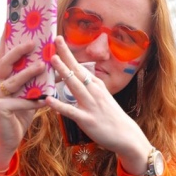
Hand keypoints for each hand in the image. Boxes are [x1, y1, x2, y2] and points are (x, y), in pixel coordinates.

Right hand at [0, 41, 47, 170]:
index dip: (6, 40)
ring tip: (43, 66)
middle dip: (19, 51)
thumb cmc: (18, 115)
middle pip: (5, 63)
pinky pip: (20, 102)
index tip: (11, 24)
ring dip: (29, 73)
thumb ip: (34, 81)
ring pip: (14, 81)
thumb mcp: (27, 95)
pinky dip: (35, 101)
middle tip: (33, 43)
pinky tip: (47, 100)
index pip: (2, 55)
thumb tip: (54, 65)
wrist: (6, 140)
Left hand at [45, 37, 149, 170]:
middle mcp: (94, 91)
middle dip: (66, 54)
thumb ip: (90, 90)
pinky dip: (59, 105)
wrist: (127, 136)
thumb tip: (79, 81)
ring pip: (74, 85)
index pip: (81, 67)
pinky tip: (48, 100)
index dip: (69, 54)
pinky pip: (70, 111)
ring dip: (63, 71)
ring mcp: (91, 105)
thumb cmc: (113, 118)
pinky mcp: (87, 120)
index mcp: (97, 85)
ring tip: (52, 59)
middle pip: (77, 70)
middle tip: (56, 39)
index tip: (60, 41)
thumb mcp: (103, 99)